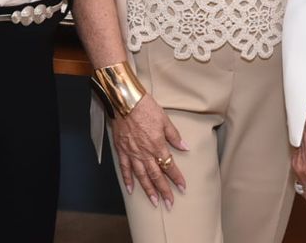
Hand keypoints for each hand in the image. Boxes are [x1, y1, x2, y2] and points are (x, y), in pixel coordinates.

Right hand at [111, 94, 188, 208]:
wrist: (125, 101)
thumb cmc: (146, 107)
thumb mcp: (164, 120)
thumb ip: (174, 136)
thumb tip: (185, 147)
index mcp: (157, 145)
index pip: (169, 165)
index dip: (176, 177)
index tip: (182, 187)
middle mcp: (145, 152)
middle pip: (156, 175)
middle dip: (164, 191)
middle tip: (169, 203)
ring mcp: (132, 153)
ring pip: (141, 176)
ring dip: (148, 190)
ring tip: (154, 201)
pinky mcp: (121, 150)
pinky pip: (124, 168)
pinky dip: (127, 180)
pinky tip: (130, 189)